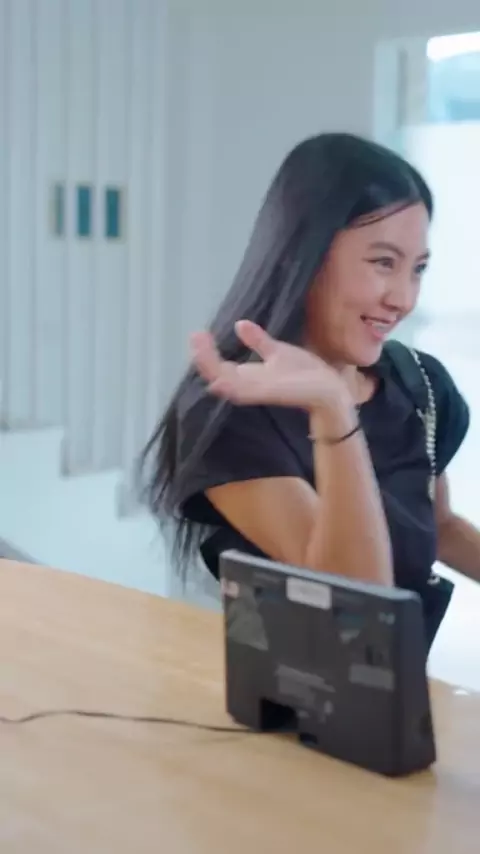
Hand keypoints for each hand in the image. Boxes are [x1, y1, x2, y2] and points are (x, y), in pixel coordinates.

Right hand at [190, 320, 349, 409]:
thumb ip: (258, 341)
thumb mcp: (278, 351)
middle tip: (195, 336)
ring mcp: (255, 391)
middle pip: (215, 374)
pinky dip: (229, 385)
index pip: (218, 365)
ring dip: (210, 366)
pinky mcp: (267, 394)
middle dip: (203, 357)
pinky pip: (242, 392)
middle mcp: (246, 385)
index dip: (205, 351)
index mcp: (247, 376)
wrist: (328, 389)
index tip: (198, 333)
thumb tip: (239, 324)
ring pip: (223, 382)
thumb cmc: (305, 374)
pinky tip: (218, 378)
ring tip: (199, 348)